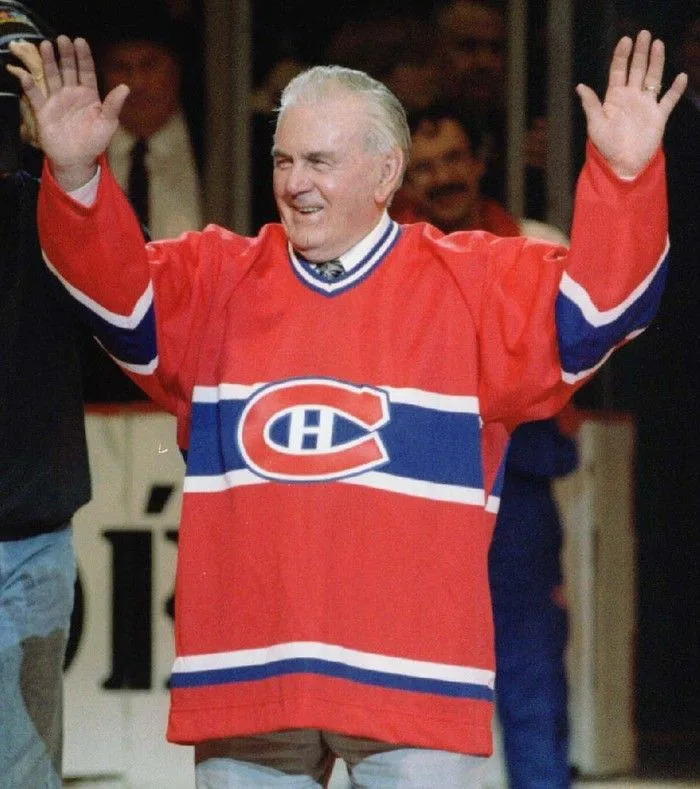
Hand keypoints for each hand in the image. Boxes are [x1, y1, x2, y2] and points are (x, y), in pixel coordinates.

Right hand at [10, 35, 129, 189]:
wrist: (77, 160)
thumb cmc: (95, 142)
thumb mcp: (108, 124)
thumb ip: (114, 105)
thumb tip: (125, 87)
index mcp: (89, 95)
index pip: (87, 71)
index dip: (84, 56)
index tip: (80, 41)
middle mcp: (72, 94)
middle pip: (68, 69)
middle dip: (66, 54)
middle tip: (62, 39)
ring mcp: (57, 100)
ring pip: (51, 76)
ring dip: (48, 61)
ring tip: (46, 45)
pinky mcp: (43, 111)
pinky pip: (35, 95)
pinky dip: (29, 85)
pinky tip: (26, 75)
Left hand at [576, 30, 686, 178]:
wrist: (623, 165)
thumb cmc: (606, 147)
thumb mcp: (595, 125)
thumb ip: (591, 105)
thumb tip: (580, 86)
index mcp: (614, 98)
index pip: (618, 71)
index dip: (621, 56)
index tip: (626, 40)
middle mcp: (631, 98)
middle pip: (636, 69)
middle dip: (640, 52)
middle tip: (644, 34)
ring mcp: (645, 105)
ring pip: (653, 78)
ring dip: (656, 62)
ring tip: (658, 44)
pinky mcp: (658, 116)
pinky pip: (669, 100)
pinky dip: (675, 89)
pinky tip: (681, 77)